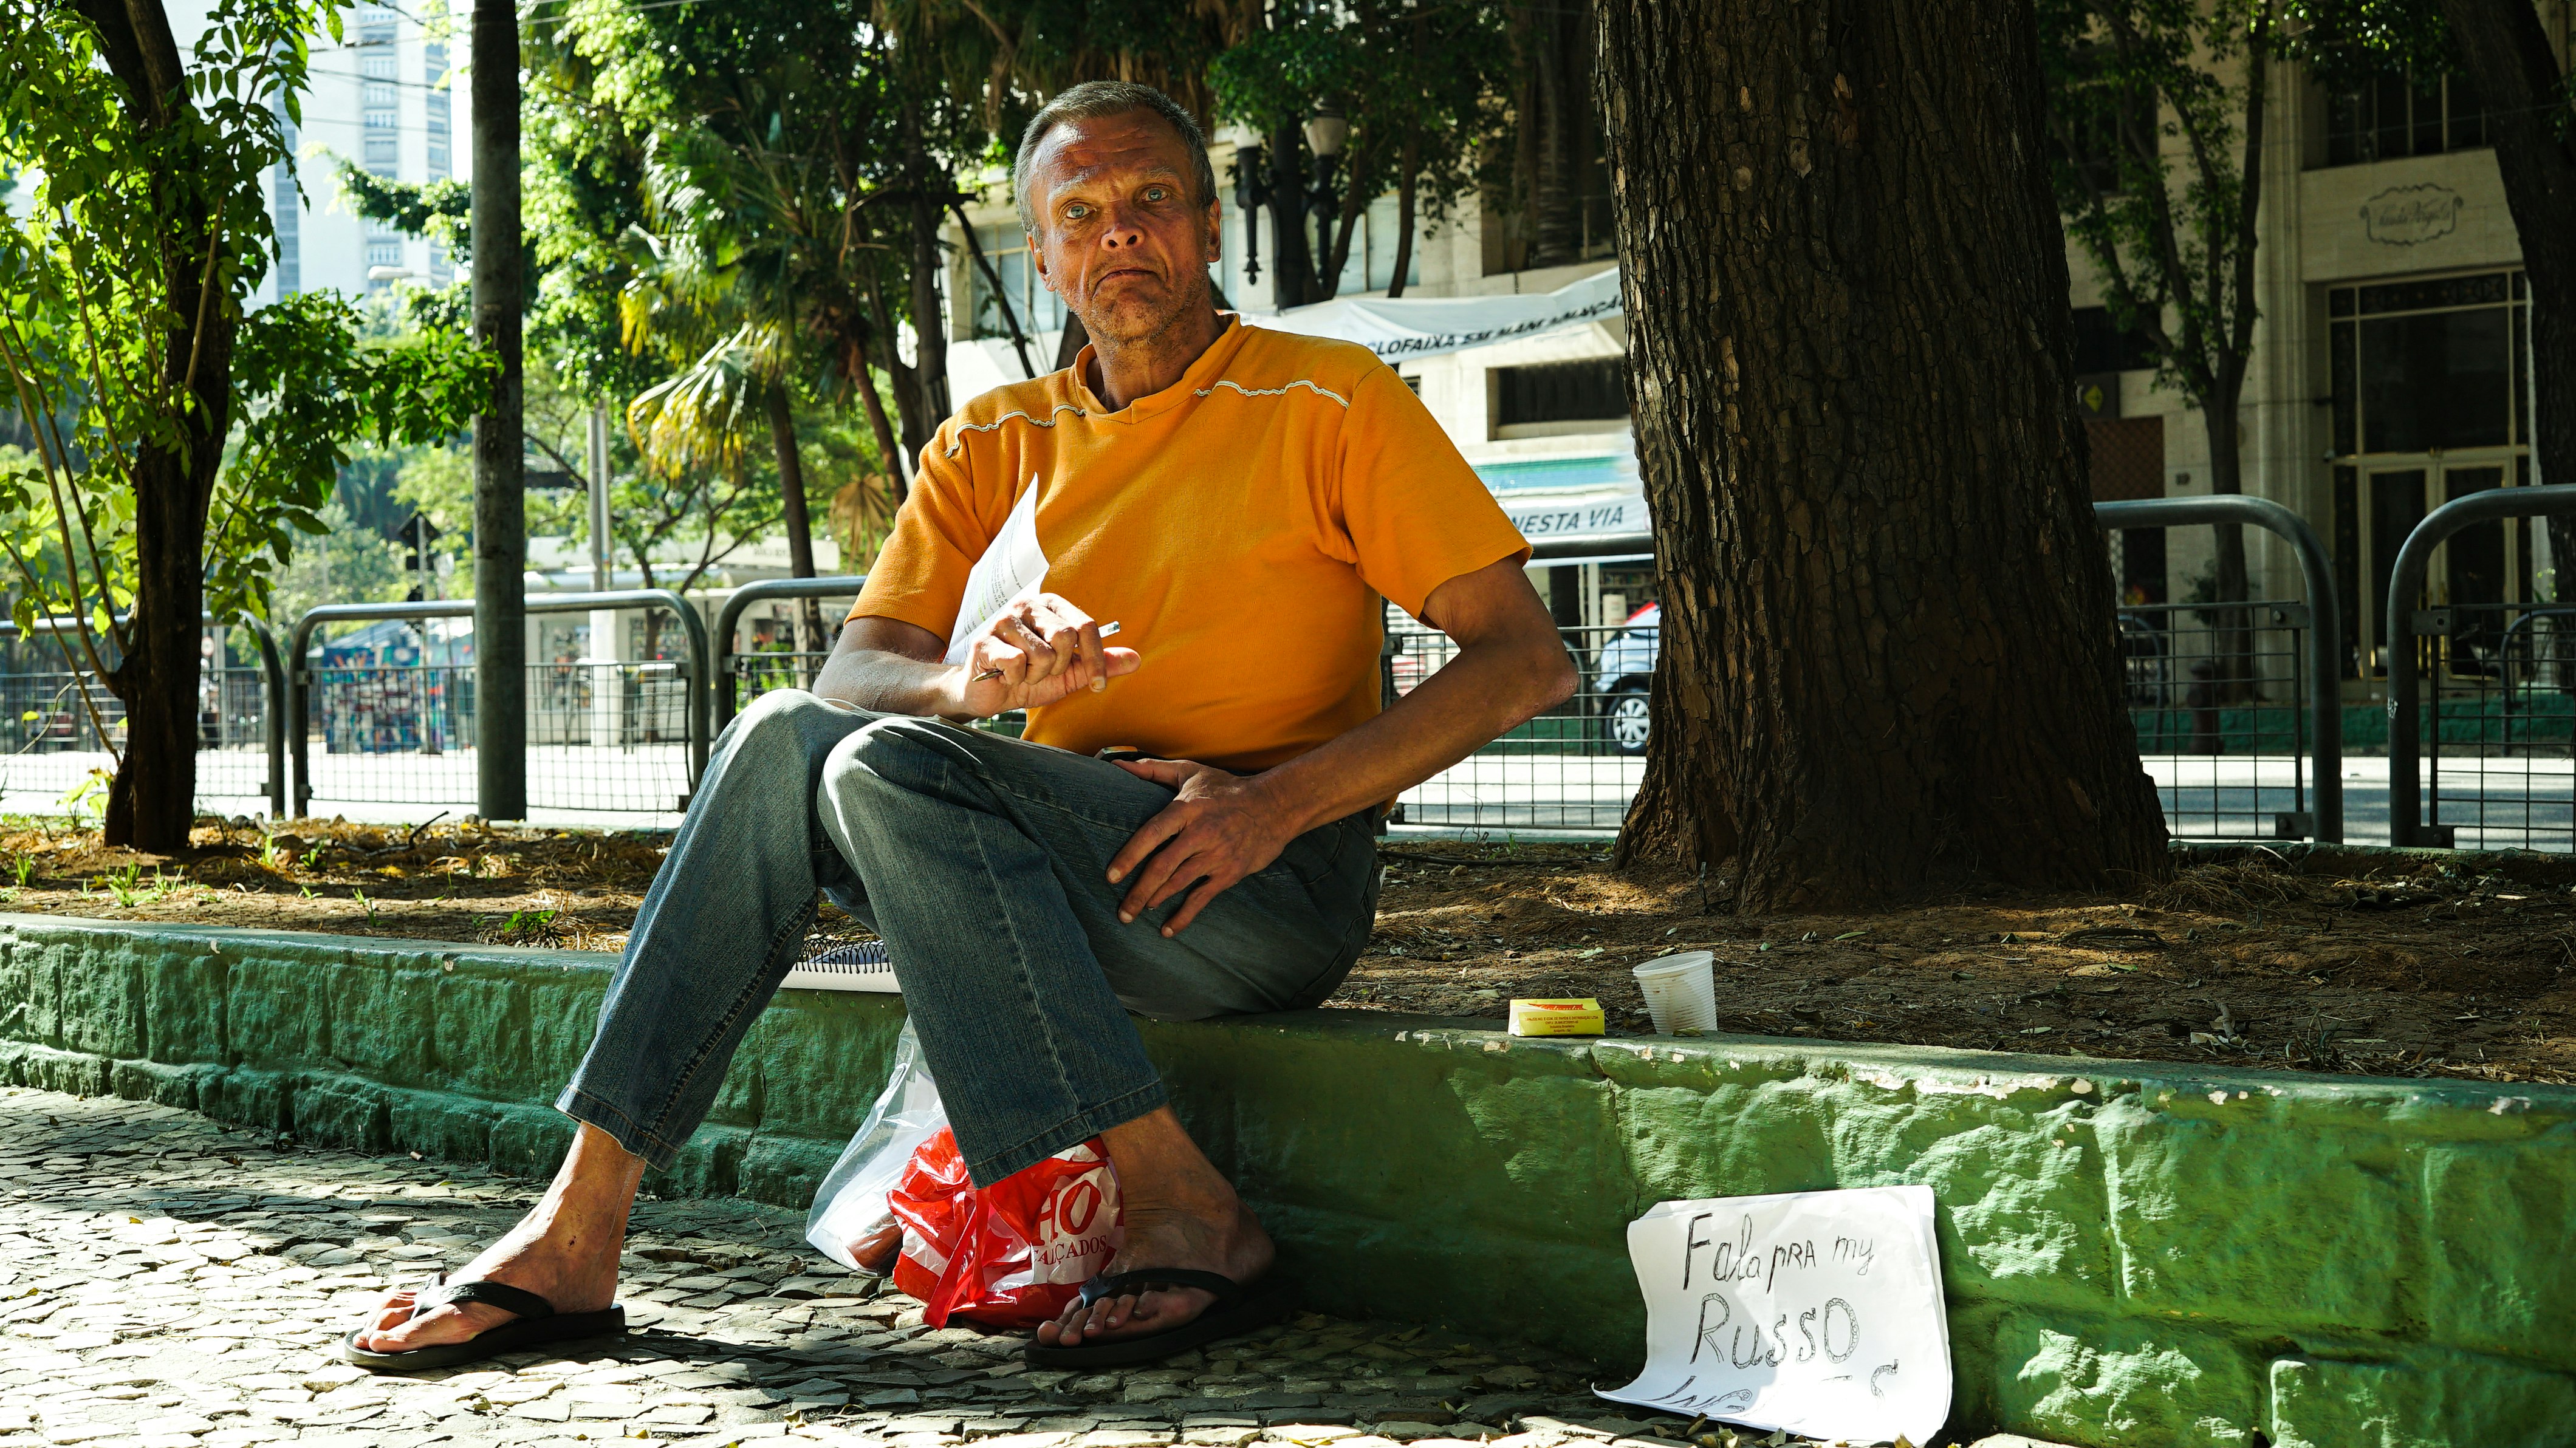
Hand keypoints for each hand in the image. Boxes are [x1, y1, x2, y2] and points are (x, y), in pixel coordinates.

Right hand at [950, 594, 1139, 718]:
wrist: (989, 694)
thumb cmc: (1030, 678)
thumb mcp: (1071, 673)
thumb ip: (1101, 664)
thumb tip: (1136, 659)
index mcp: (1051, 606)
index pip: (1086, 626)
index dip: (1096, 660)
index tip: (1098, 686)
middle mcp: (1027, 605)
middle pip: (1065, 636)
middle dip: (1059, 667)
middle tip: (1043, 672)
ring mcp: (1003, 620)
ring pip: (1042, 654)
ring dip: (1036, 675)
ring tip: (1023, 673)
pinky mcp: (984, 640)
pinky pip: (1017, 662)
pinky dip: (1016, 678)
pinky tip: (1005, 675)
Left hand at [1106, 760, 1298, 935]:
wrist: (1274, 805)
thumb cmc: (1226, 788)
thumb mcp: (1191, 772)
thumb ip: (1151, 770)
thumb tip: (1115, 763)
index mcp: (1186, 809)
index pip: (1151, 834)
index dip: (1129, 856)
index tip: (1111, 876)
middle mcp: (1200, 833)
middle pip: (1162, 867)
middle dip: (1138, 892)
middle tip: (1121, 911)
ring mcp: (1216, 855)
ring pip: (1179, 884)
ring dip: (1154, 901)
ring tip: (1134, 914)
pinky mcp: (1230, 872)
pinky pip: (1202, 898)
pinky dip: (1184, 916)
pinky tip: (1168, 930)